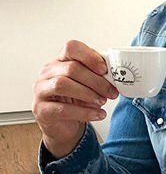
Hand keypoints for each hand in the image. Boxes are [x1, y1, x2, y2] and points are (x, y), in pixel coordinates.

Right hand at [32, 40, 119, 158]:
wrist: (64, 125)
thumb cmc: (77, 100)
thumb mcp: (88, 83)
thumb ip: (98, 74)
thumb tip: (116, 73)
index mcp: (60, 61)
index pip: (71, 48)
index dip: (89, 56)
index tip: (105, 69)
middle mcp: (47, 73)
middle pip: (71, 68)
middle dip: (96, 81)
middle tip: (111, 92)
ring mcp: (41, 91)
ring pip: (63, 84)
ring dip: (88, 94)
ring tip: (103, 101)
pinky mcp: (41, 110)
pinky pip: (62, 109)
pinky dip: (84, 112)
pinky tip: (98, 114)